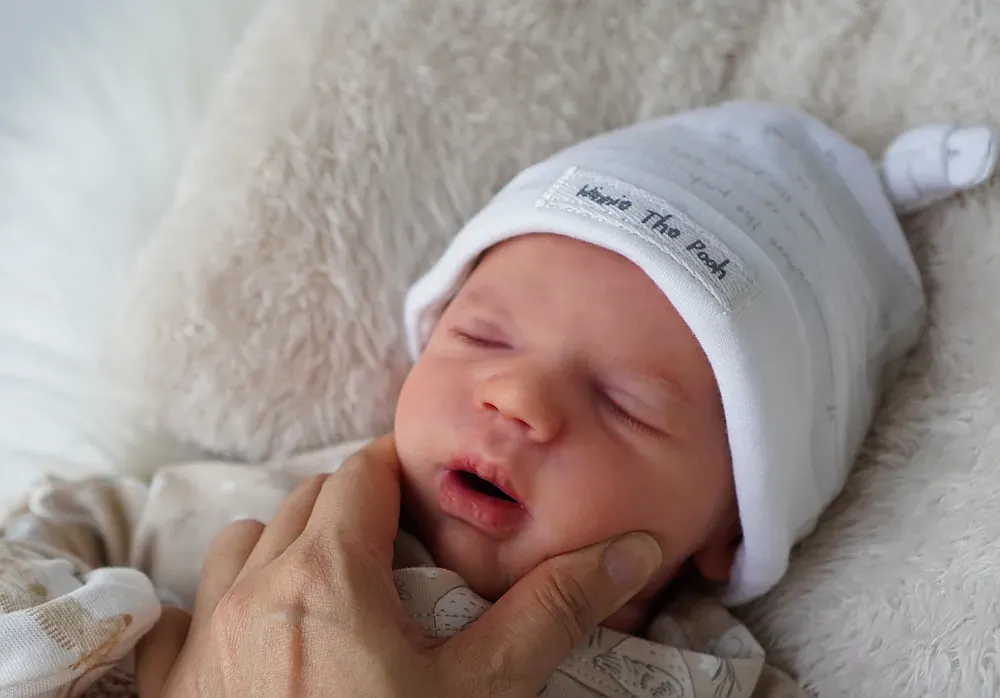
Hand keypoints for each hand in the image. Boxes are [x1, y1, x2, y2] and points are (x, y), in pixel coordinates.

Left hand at [136, 435, 661, 696]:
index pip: (362, 474)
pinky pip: (187, 608)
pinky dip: (223, 602)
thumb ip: (551, 611)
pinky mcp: (176, 683)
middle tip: (403, 548)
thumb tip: (630, 551)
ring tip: (336, 588)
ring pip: (246, 543)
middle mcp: (253, 590)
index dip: (399, 472)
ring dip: (288, 545)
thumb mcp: (483, 693)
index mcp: (327, 576)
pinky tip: (255, 638)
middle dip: (356, 506)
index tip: (429, 495)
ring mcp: (204, 635)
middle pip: (308, 501)